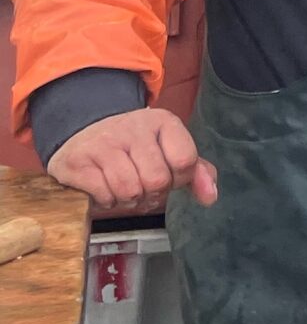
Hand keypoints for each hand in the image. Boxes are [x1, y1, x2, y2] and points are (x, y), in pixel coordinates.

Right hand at [47, 109, 217, 215]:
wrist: (82, 136)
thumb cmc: (133, 149)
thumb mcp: (168, 151)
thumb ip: (196, 172)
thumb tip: (210, 197)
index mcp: (162, 121)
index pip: (185, 161)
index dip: (179, 179)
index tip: (168, 176)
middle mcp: (134, 127)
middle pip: (158, 181)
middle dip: (152, 194)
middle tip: (142, 187)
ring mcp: (104, 142)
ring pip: (130, 191)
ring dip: (128, 201)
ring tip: (123, 189)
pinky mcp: (79, 161)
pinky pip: (105, 196)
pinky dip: (107, 202)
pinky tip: (103, 189)